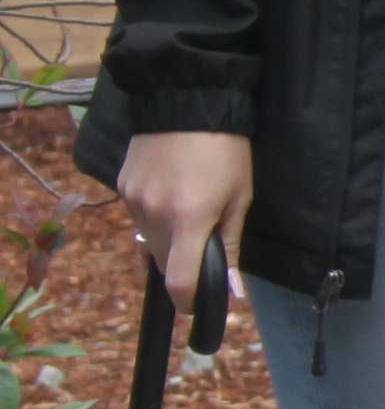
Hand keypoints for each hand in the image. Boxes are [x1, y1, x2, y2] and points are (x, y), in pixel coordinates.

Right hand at [117, 130, 249, 303]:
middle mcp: (154, 215)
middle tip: (204, 243)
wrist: (189, 101)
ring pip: (148, 239)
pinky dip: (154, 215)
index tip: (197, 307)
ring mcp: (133, 200)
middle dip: (182, 263)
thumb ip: (230, 245)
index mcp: (189, 220)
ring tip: (190, 206)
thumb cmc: (227, 150)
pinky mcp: (121, 186)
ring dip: (167, 238)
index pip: (178, 280)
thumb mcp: (240, 196)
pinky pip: (137, 215)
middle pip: (162, 261)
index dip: (187, 301)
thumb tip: (232, 291)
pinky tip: (171, 190)